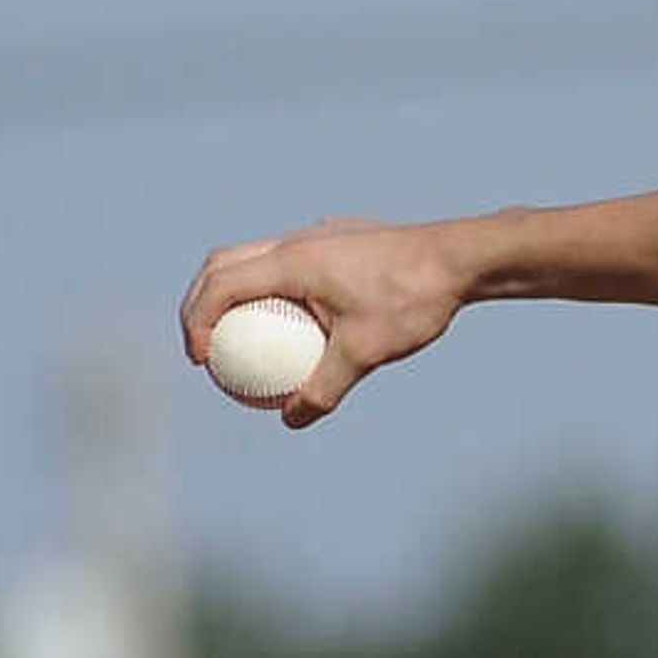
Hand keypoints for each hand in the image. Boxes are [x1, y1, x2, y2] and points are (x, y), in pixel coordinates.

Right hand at [180, 215, 474, 429]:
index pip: (220, 285)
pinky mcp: (335, 241)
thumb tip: (291, 420)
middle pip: (222, 264)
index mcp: (290, 260)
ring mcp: (315, 236)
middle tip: (203, 348)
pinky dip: (270, 290)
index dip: (197, 322)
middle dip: (200, 303)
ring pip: (253, 259)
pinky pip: (286, 263)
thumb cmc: (413, 299)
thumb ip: (324, 388)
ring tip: (238, 339)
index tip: (201, 361)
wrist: (461, 259)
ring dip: (233, 292)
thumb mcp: (366, 352)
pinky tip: (292, 327)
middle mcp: (294, 240)